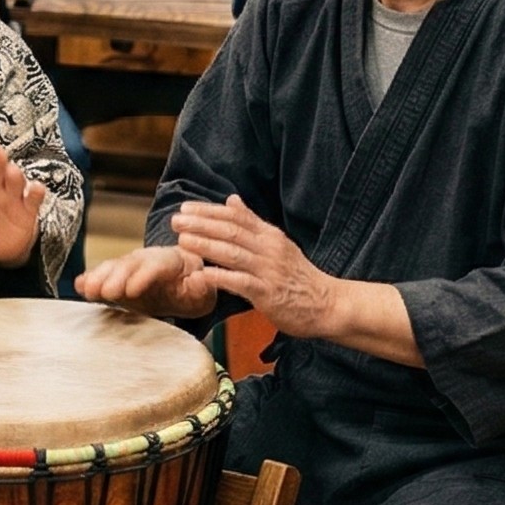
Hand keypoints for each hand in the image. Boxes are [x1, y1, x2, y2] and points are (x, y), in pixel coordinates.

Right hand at [77, 243, 217, 317]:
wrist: (182, 283)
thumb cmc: (193, 288)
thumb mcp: (203, 291)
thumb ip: (201, 287)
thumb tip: (200, 280)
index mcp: (171, 261)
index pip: (157, 266)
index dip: (143, 276)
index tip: (132, 290)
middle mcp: (147, 259)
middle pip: (130, 265)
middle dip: (116, 277)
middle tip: (106, 292)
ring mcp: (130, 267)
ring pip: (114, 268)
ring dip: (100, 278)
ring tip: (87, 289)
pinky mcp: (118, 277)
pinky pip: (103, 275)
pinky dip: (91, 279)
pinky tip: (79, 286)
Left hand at [168, 196, 333, 337]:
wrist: (327, 304)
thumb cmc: (298, 276)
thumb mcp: (278, 243)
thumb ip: (253, 223)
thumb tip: (232, 200)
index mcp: (269, 235)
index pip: (236, 216)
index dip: (209, 210)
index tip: (186, 207)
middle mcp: (269, 248)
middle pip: (231, 231)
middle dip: (201, 224)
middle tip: (176, 220)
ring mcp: (269, 270)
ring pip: (233, 253)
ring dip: (207, 245)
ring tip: (183, 240)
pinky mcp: (268, 293)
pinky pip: (241, 283)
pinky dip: (221, 277)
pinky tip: (202, 274)